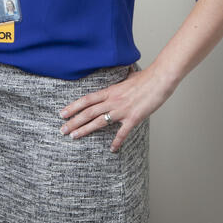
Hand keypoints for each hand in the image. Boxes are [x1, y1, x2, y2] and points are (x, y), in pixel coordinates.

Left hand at [58, 64, 175, 151]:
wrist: (160, 79)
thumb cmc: (146, 78)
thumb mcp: (128, 77)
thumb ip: (122, 80)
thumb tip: (124, 73)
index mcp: (110, 91)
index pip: (86, 100)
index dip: (73, 107)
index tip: (62, 114)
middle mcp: (112, 101)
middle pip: (88, 112)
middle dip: (73, 122)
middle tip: (62, 130)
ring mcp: (122, 110)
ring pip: (99, 122)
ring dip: (85, 130)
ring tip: (74, 136)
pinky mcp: (133, 118)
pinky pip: (122, 132)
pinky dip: (117, 142)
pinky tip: (112, 149)